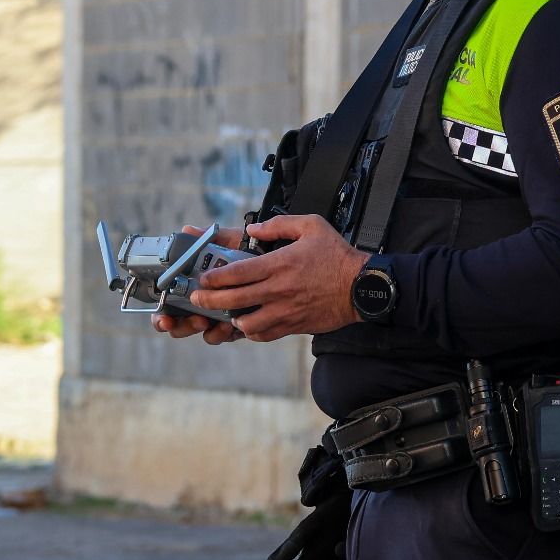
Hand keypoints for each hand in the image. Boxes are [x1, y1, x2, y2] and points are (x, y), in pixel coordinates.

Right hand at [148, 224, 247, 344]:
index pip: (168, 304)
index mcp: (191, 285)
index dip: (161, 315)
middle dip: (182, 327)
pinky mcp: (235, 324)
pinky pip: (225, 336)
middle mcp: (201, 303)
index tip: (165, 317)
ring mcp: (217, 315)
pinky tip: (230, 325)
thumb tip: (188, 230)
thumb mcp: (228, 241)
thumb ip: (207, 238)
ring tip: (212, 321)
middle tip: (197, 320)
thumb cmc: (246, 248)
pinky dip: (225, 333)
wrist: (274, 255)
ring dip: (206, 331)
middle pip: (180, 325)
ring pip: (203, 333)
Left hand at [189, 214, 369, 341]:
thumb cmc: (337, 255)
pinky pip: (266, 335)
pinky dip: (253, 332)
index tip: (202, 280)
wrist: (362, 287)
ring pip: (247, 323)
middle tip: (197, 300)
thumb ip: (279, 225)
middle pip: (234, 300)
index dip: (215, 278)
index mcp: (279, 264)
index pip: (237, 273)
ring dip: (232, 319)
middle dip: (210, 302)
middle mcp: (278, 290)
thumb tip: (253, 228)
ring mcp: (286, 311)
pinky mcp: (295, 325)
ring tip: (225, 313)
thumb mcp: (311, 226)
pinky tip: (248, 324)